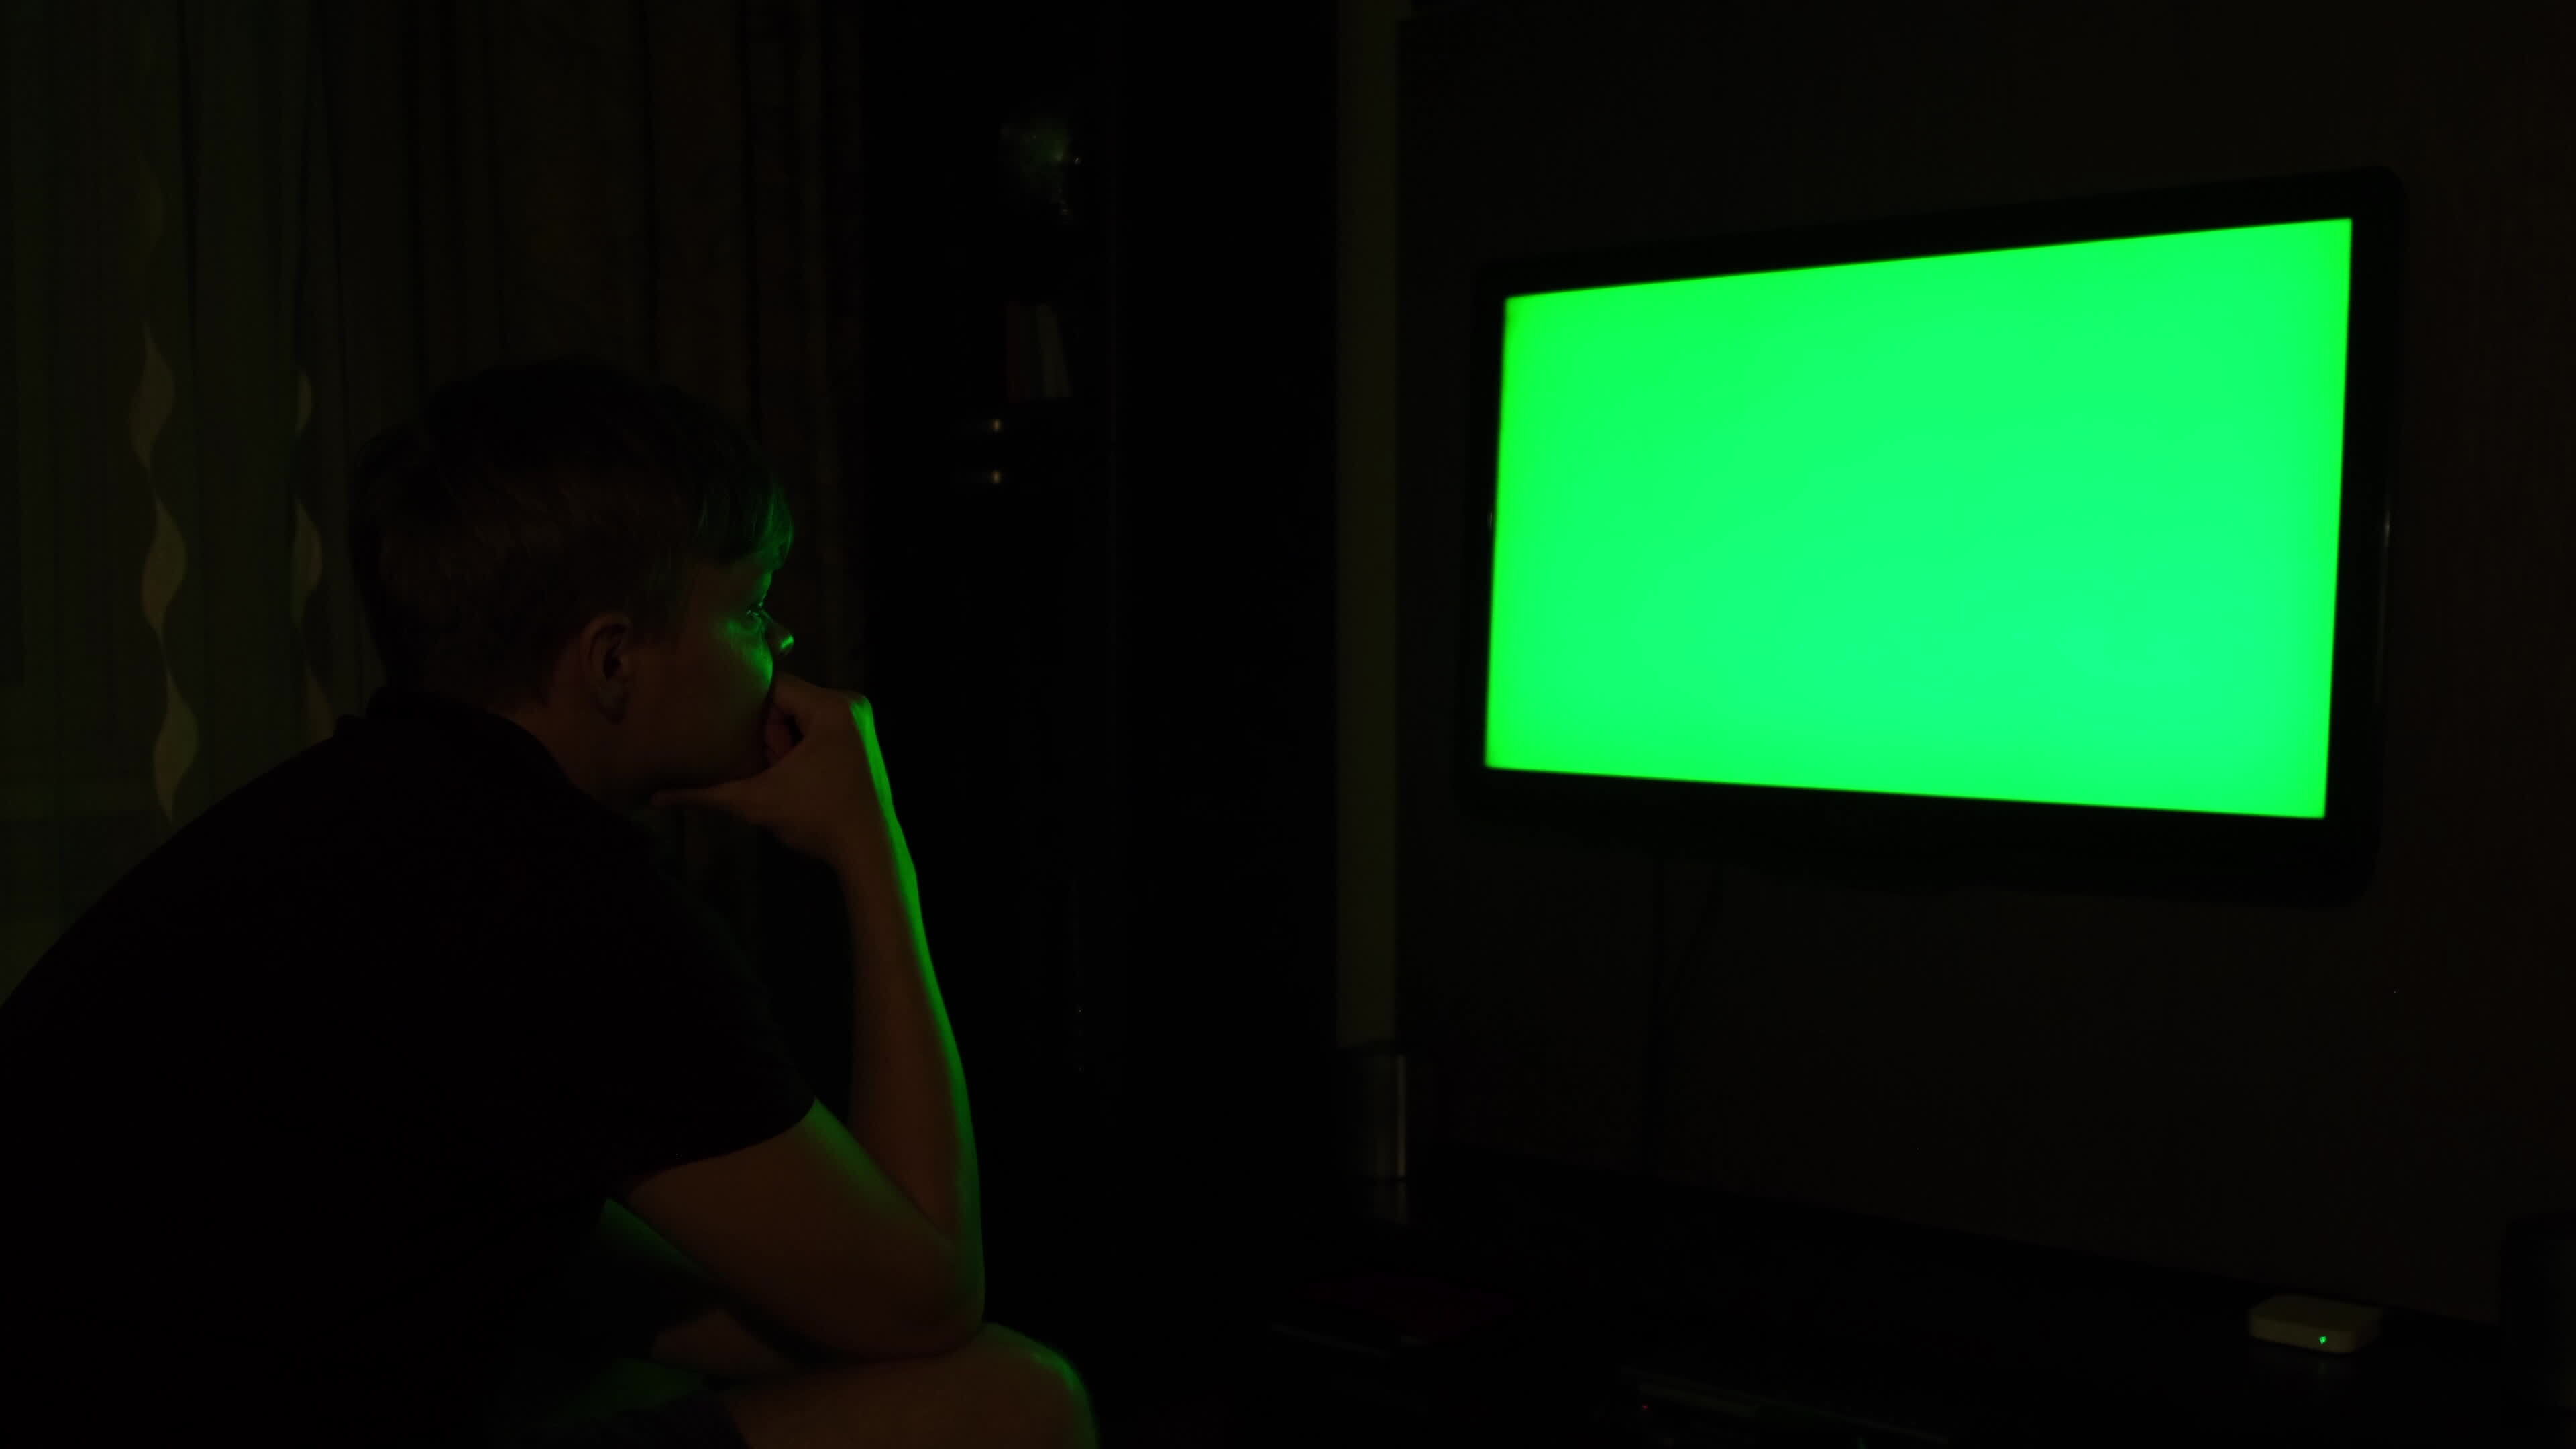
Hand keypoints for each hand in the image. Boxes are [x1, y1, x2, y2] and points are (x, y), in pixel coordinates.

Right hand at [651, 670, 907, 883]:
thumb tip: (655, 798)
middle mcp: (851, 703)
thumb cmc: (817, 820)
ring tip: (782, 776)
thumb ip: (706, 794)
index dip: (748, 711)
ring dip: (784, 745)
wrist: (869, 853)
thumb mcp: (756, 802)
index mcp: (832, 706)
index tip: (733, 736)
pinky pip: (819, 729)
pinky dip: (802, 750)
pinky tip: (797, 777)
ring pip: (801, 717)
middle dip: (770, 735)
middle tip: (769, 770)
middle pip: (788, 701)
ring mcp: (861, 722)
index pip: (774, 686)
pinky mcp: (863, 740)